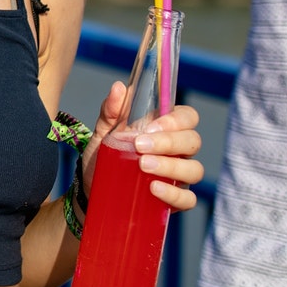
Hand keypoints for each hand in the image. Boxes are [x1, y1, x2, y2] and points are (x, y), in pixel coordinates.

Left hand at [83, 81, 204, 211]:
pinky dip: (174, 194)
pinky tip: (154, 189)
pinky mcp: (175, 200)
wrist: (92, 189)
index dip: (176, 120)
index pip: (188, 117)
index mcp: (166, 129)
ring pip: (194, 170)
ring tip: (144, 166)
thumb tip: (118, 87)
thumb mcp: (104, 133)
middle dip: (168, 142)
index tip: (150, 127)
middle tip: (139, 146)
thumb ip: (111, 111)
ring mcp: (179, 176)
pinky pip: (188, 199)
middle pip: (193, 141)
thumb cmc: (105, 157)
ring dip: (171, 166)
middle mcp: (179, 151)